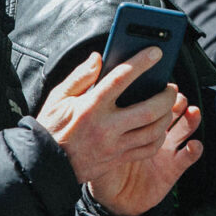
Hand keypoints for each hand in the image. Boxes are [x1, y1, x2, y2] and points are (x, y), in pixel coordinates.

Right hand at [36, 48, 178, 183]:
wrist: (45, 163)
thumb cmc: (52, 127)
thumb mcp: (59, 97)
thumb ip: (81, 76)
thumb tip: (98, 57)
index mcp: (91, 107)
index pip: (121, 79)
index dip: (141, 63)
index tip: (156, 52)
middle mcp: (106, 127)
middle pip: (149, 110)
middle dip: (166, 96)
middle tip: (171, 86)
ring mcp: (114, 146)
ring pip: (153, 131)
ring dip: (167, 116)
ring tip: (168, 104)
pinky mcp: (118, 159)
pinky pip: (148, 149)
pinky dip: (159, 136)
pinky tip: (159, 126)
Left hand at [87, 93, 202, 215]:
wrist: (110, 199)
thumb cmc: (99, 165)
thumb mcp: (95, 139)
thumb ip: (98, 119)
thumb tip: (96, 92)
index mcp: (137, 122)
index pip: (150, 101)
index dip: (157, 92)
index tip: (159, 82)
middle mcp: (155, 133)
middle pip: (172, 110)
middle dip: (177, 102)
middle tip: (176, 96)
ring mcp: (166, 150)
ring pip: (185, 128)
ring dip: (191, 119)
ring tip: (192, 112)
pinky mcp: (173, 169)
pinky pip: (187, 157)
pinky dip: (194, 149)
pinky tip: (193, 145)